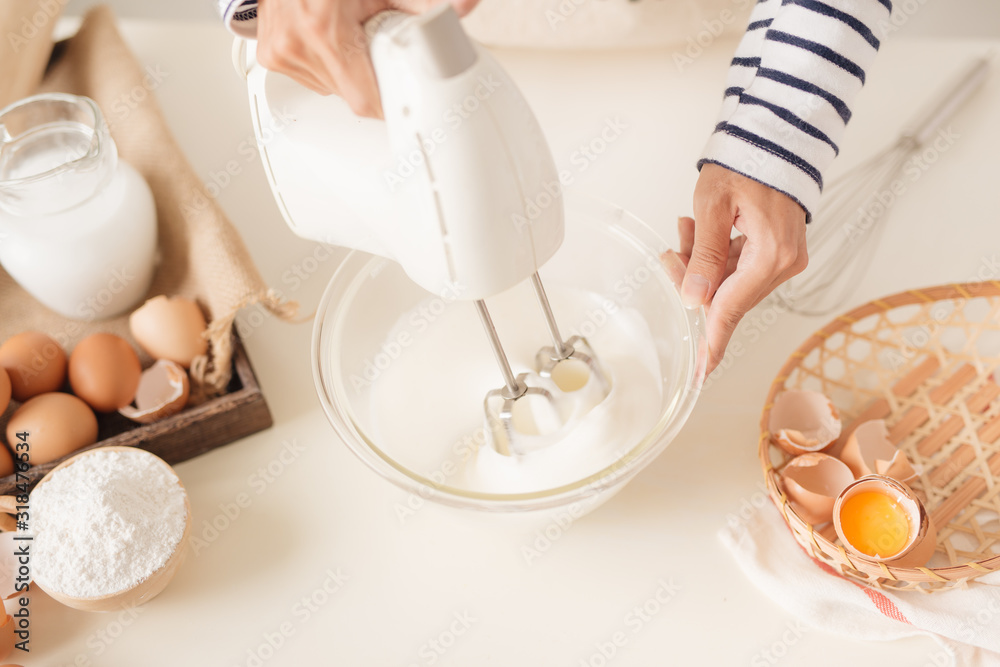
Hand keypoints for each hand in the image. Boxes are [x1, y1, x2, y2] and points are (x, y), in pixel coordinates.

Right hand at [257, 0, 479, 117]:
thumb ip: (420, 3)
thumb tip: (461, 10)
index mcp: (322, 29)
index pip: (363, 99)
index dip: (388, 105)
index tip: (405, 103)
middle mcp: (296, 44)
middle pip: (350, 95)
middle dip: (370, 79)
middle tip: (377, 51)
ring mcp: (279, 53)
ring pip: (331, 89)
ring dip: (347, 73)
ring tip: (347, 37)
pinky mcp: (271, 57)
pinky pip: (311, 79)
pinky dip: (326, 66)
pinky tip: (328, 39)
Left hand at [676, 163, 807, 372]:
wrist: (776, 136)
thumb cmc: (746, 161)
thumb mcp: (712, 207)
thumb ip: (703, 255)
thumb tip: (695, 299)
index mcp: (771, 255)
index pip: (732, 309)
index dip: (711, 341)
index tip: (699, 372)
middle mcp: (784, 262)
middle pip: (727, 295)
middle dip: (692, 281)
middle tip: (672, 253)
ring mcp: (783, 257)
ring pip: (729, 281)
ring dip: (701, 264)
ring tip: (686, 230)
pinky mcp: (777, 249)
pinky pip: (740, 266)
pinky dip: (716, 255)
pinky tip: (697, 233)